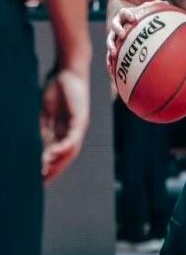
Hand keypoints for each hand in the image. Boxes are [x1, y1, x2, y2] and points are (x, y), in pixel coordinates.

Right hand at [41, 68, 89, 182]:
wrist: (68, 70)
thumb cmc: (57, 89)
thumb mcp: (46, 113)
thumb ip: (43, 129)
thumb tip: (36, 148)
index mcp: (65, 130)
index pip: (58, 154)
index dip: (49, 167)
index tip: (36, 180)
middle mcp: (74, 131)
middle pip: (66, 156)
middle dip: (54, 170)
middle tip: (40, 184)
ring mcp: (79, 125)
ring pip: (71, 150)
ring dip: (58, 162)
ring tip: (44, 173)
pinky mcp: (81, 118)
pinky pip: (74, 136)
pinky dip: (64, 146)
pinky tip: (54, 153)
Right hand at [106, 0, 169, 76]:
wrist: (127, 20)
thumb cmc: (139, 15)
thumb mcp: (146, 10)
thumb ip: (154, 7)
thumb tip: (165, 2)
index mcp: (124, 16)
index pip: (124, 13)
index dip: (127, 14)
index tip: (133, 18)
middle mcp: (117, 25)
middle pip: (115, 26)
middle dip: (118, 30)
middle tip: (122, 35)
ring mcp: (114, 36)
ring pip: (110, 40)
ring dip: (111, 46)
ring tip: (113, 53)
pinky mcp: (114, 46)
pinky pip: (110, 54)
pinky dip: (110, 61)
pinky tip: (111, 70)